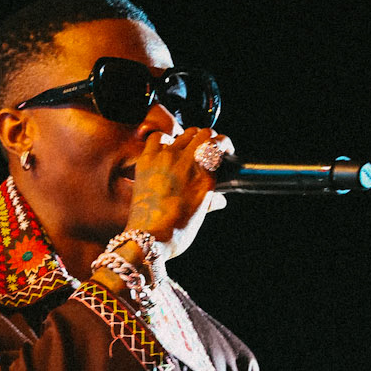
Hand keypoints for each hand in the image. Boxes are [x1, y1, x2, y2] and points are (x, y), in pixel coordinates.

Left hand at [127, 127, 233, 260]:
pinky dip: (164, 141)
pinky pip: (158, 137)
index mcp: (205, 173)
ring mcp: (166, 157)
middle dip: (207, 140)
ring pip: (183, 133)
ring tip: (186, 152)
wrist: (150, 237)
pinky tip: (165, 151)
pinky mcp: (147, 160)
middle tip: (204, 151)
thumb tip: (220, 200)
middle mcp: (187, 160)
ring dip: (188, 139)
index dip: (223, 144)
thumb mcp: (201, 213)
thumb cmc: (177, 231)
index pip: (219, 142)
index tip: (222, 151)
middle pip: (202, 133)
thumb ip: (212, 200)